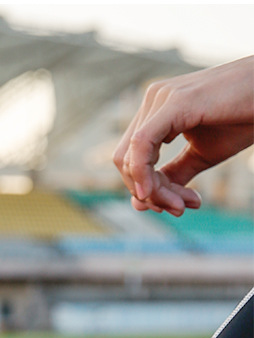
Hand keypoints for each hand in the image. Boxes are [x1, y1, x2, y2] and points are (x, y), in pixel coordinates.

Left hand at [113, 57, 253, 215]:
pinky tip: (153, 194)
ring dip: (153, 191)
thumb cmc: (242, 118)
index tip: (178, 206)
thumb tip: (139, 201)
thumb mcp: (201, 156)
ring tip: (183, 204)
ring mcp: (160, 98)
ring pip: (131, 159)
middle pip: (126, 162)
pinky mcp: (173, 102)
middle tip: (180, 209)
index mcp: (156, 111)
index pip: (131, 159)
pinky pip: (142, 145)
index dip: (147, 190)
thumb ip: (171, 176)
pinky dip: (144, 174)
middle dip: (148, 194)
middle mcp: (152, 100)